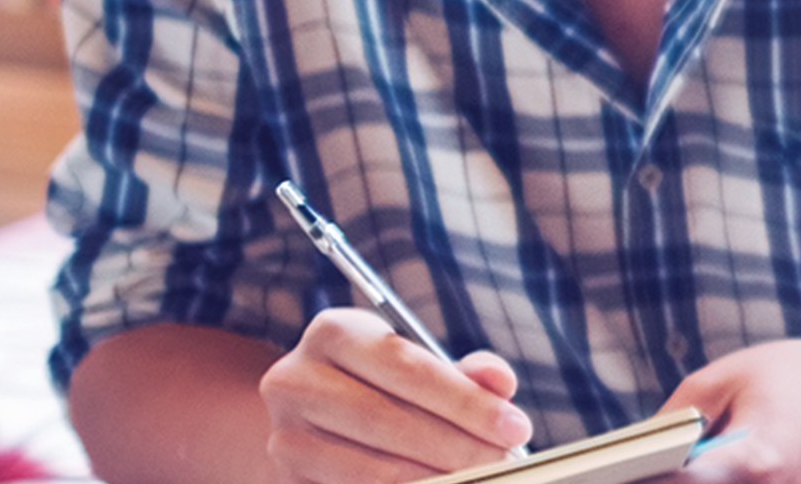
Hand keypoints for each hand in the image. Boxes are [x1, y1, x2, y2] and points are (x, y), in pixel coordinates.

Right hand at [258, 308, 533, 483]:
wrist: (313, 424)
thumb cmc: (384, 390)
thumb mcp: (422, 368)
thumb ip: (467, 373)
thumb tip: (500, 382)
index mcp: (333, 332)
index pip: (405, 366)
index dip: (465, 401)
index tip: (515, 427)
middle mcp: (295, 380)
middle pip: (388, 421)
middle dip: (459, 446)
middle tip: (504, 460)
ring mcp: (284, 435)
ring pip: (375, 469)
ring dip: (439, 479)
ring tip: (480, 477)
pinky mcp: (287, 479)